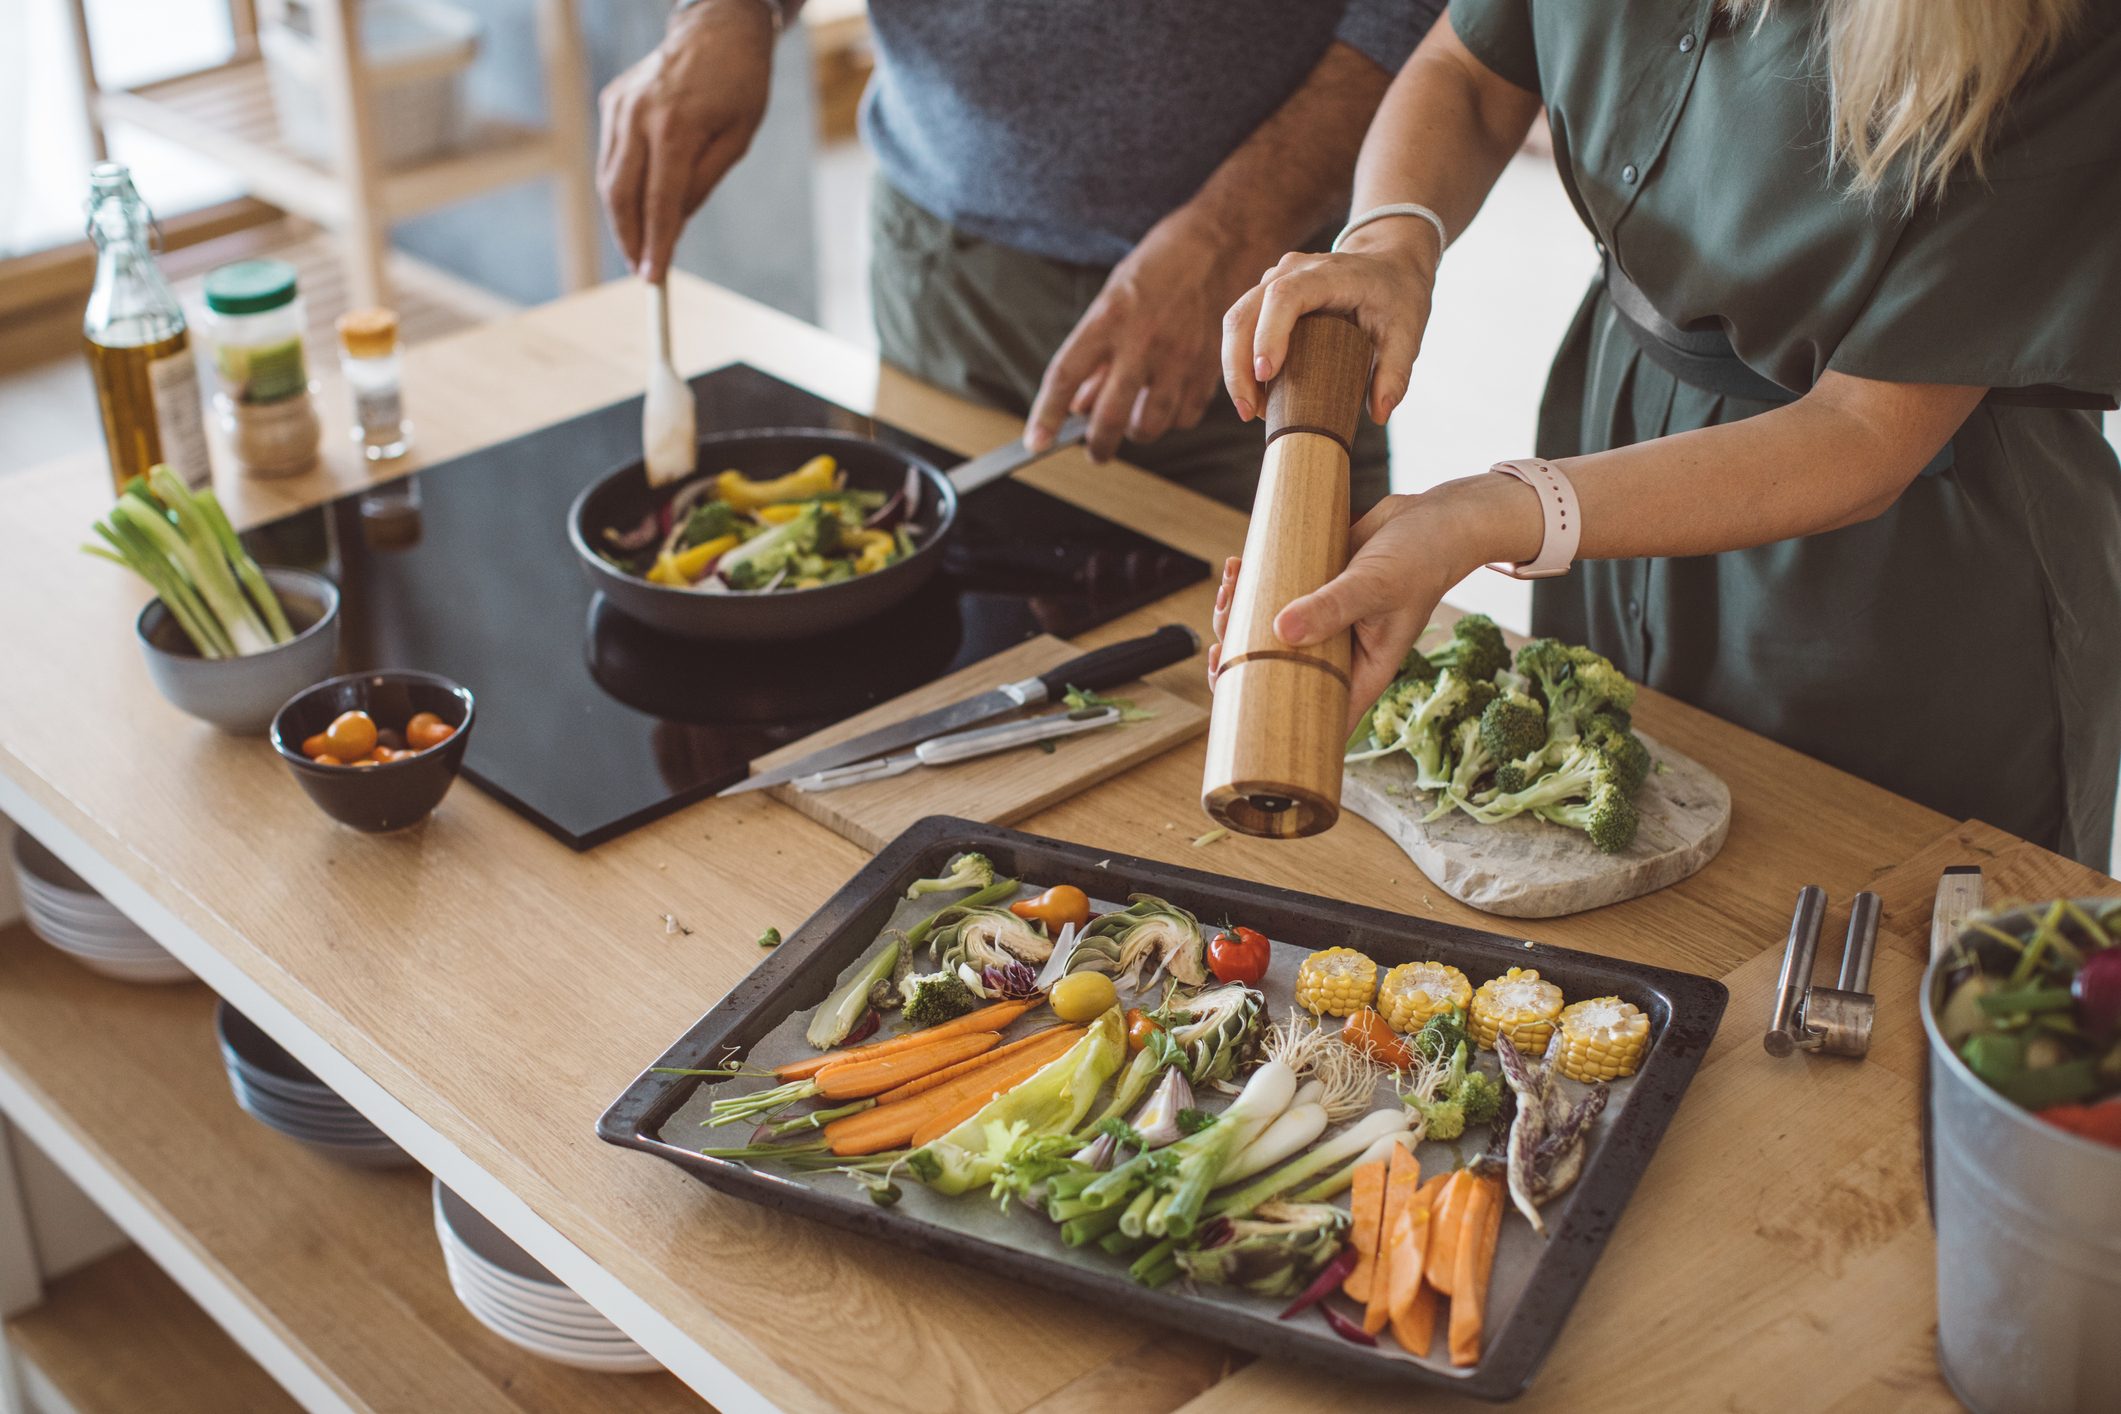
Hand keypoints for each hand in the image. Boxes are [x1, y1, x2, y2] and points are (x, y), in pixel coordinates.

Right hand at [597, 1, 775, 283]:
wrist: (717, 27)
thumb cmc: (739, 84)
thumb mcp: (737, 141)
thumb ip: (702, 184)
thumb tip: (673, 226)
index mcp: (676, 128)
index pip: (660, 202)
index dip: (656, 244)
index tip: (654, 278)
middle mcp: (639, 116)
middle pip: (621, 194)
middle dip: (629, 239)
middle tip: (642, 269)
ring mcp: (620, 106)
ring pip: (609, 178)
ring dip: (622, 218)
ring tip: (639, 246)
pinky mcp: (612, 101)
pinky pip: (611, 155)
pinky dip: (622, 185)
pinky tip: (638, 202)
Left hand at [1026, 212, 1269, 461]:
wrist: (1221, 242)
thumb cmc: (1159, 266)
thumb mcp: (1113, 298)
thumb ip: (1096, 353)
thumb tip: (1080, 404)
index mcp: (1109, 317)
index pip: (1065, 376)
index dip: (1046, 415)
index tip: (1034, 443)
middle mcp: (1143, 341)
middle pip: (1110, 416)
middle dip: (1097, 445)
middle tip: (1094, 451)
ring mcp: (1180, 357)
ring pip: (1150, 424)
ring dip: (1136, 431)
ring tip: (1133, 419)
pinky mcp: (1211, 367)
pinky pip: (1185, 416)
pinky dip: (1172, 418)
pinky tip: (1167, 401)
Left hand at [1209, 478, 1538, 721]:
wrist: (1435, 518)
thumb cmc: (1422, 559)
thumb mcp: (1376, 586)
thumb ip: (1331, 608)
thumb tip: (1281, 628)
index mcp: (1359, 673)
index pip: (1313, 719)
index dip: (1271, 724)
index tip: (1235, 708)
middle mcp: (1337, 654)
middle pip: (1277, 676)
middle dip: (1240, 661)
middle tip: (1221, 641)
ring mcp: (1322, 623)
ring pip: (1267, 634)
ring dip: (1238, 615)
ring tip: (1230, 585)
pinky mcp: (1312, 590)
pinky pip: (1272, 597)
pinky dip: (1250, 584)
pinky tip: (1237, 565)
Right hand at [1219, 223, 1440, 426]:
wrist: (1389, 264)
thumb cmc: (1397, 296)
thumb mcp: (1408, 332)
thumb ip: (1396, 372)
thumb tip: (1379, 414)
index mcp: (1330, 274)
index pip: (1285, 296)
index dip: (1269, 334)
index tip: (1267, 375)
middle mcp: (1292, 271)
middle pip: (1245, 312)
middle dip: (1238, 365)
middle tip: (1249, 412)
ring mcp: (1274, 281)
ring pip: (1236, 320)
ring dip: (1235, 368)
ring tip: (1251, 410)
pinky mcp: (1266, 297)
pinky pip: (1242, 327)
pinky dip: (1241, 363)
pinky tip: (1255, 395)